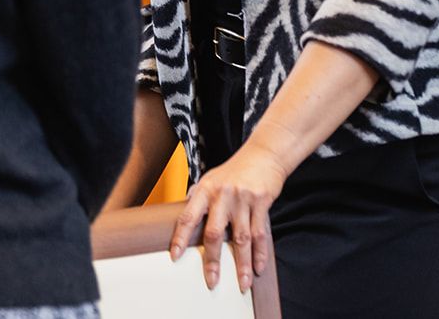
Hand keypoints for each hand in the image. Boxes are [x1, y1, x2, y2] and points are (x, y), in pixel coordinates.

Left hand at [170, 142, 288, 292]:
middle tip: (211, 282)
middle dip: (212, 261)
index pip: (188, 217)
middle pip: (214, 233)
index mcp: (205, 189)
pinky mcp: (261, 202)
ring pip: (241, 239)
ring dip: (242, 264)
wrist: (263, 154)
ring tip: (243, 284)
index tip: (174, 257)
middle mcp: (222, 195)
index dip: (180, 238)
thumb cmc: (234, 170)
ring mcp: (242, 199)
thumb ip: (197, 198)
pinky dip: (259, 253)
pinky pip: (260, 233)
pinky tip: (258, 268)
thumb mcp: (211, 179)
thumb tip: (182, 216)